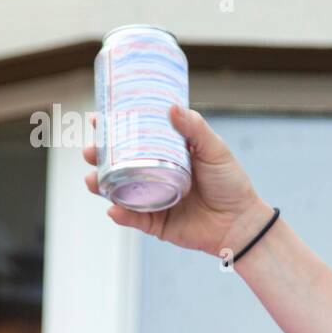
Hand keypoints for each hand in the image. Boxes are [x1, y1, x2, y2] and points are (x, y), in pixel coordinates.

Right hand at [83, 105, 273, 256]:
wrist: (242, 221)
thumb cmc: (231, 183)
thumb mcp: (214, 150)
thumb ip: (195, 129)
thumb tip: (171, 108)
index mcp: (165, 156)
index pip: (132, 140)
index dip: (111, 130)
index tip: (95, 119)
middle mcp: (155, 177)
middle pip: (118, 165)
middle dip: (97, 158)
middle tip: (89, 150)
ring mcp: (153, 201)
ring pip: (119, 192)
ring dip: (101, 186)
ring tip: (92, 180)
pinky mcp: (157, 224)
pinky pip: (134, 220)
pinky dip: (122, 216)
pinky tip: (113, 210)